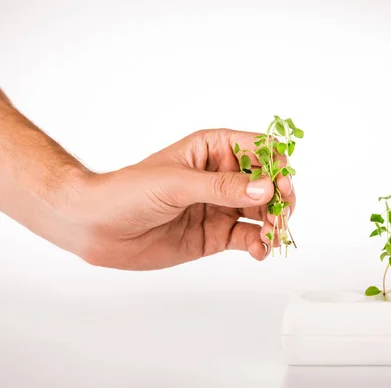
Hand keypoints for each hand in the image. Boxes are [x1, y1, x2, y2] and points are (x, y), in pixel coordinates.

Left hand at [57, 129, 294, 269]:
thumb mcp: (177, 183)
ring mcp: (221, 206)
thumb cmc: (130, 190)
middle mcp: (222, 176)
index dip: (274, 163)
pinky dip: (260, 244)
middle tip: (282, 212)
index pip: (257, 148)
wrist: (99, 227)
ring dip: (274, 222)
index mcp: (213, 150)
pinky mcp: (217, 234)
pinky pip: (248, 237)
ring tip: (272, 235)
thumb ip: (222, 187)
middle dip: (280, 196)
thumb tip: (265, 188)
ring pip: (262, 211)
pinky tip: (259, 250)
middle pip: (267, 182)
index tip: (281, 181)